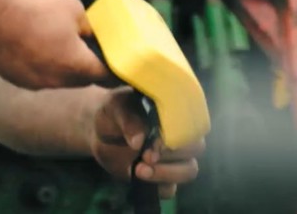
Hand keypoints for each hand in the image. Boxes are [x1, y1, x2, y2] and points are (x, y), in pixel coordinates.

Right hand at [0, 0, 111, 90]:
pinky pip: (33, 75)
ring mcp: (35, 83)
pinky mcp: (16, 79)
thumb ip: (88, 26)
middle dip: (83, 65)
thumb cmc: (36, 10)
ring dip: (58, 65)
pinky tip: (29, 45)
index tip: (114, 64)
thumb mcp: (74, 9)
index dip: (112, 69)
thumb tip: (91, 32)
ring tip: (49, 41)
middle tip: (82, 47)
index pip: (105, 75)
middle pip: (79, 78)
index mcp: (77, 66)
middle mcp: (58, 81)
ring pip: (55, 77)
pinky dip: (36, 65)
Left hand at [89, 87, 204, 198]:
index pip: (189, 122)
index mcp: (172, 111)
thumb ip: (127, 120)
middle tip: (146, 157)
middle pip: (196, 147)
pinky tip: (139, 179)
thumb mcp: (115, 108)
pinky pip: (171, 188)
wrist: (100, 131)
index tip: (154, 143)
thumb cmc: (113, 112)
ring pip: (189, 169)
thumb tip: (139, 141)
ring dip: (167, 173)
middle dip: (172, 155)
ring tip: (139, 170)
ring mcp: (173, 158)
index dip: (176, 134)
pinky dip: (158, 186)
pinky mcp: (163, 178)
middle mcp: (179, 134)